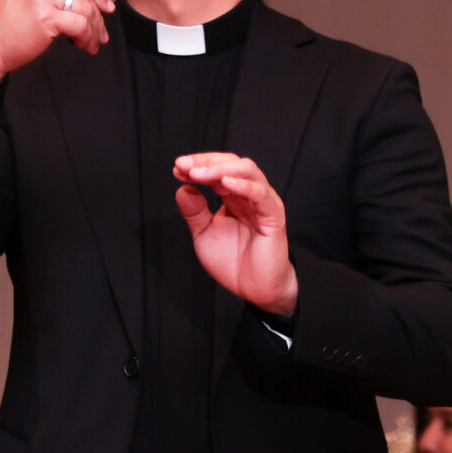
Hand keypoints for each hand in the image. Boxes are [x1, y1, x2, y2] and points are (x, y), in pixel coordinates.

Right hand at [0, 0, 113, 90]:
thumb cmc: (2, 19)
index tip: (105, 6)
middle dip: (96, 15)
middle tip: (100, 33)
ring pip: (85, 9)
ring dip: (93, 29)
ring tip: (91, 42)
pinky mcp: (45, 15)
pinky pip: (81, 25)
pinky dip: (87, 38)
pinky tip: (83, 45)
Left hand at [171, 152, 297, 316]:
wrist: (255, 290)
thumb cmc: (234, 263)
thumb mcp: (204, 235)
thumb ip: (194, 213)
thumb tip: (182, 189)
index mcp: (233, 197)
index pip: (217, 171)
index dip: (197, 166)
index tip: (177, 168)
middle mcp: (248, 195)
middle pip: (231, 164)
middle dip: (205, 162)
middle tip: (184, 165)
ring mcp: (262, 204)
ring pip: (247, 171)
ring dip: (220, 169)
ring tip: (198, 173)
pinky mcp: (273, 217)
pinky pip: (261, 195)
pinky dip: (244, 186)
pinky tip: (225, 183)